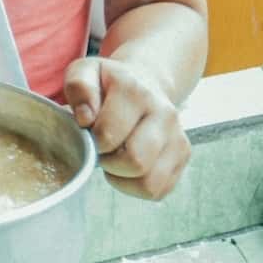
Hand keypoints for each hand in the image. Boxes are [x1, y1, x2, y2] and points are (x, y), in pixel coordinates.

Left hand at [62, 56, 189, 199]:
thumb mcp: (85, 72)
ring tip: (114, 158)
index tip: (90, 133)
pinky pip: (158, 190)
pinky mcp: (183, 156)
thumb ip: (79, 88)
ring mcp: (178, 136)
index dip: (91, 142)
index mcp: (135, 91)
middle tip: (101, 150)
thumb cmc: (107, 84)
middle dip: (109, 163)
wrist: (143, 83)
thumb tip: (86, 118)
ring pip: (149, 183)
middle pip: (135, 162)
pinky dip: (136, 187)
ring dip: (123, 179)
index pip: (108, 135)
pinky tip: (127, 167)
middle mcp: (164, 113)